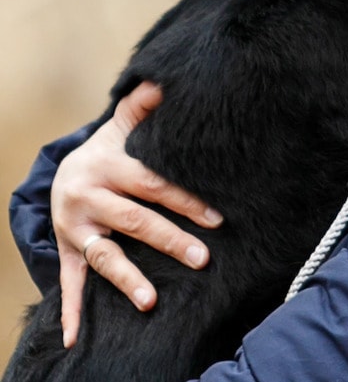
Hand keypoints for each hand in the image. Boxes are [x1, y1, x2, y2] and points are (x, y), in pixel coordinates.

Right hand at [52, 82, 223, 347]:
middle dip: (171, 240)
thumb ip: (145, 107)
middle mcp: (91, 198)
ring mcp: (77, 228)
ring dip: (128, 279)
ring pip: (105, 256)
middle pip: (137, 222)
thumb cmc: (110, 151)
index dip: (187, 201)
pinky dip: (70, 310)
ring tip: (152, 301)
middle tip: (204, 258)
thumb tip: (167, 79)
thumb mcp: (124, 126)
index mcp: (111, 167)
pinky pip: (69, 282)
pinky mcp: (67, 250)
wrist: (60, 174)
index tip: (219, 218)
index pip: (155, 185)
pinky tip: (71, 337)